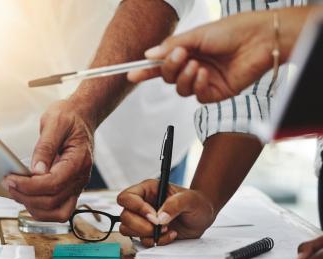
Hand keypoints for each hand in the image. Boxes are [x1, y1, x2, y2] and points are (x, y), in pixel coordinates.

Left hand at [2, 100, 93, 221]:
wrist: (81, 118)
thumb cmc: (68, 118)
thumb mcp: (55, 123)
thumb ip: (46, 147)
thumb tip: (36, 171)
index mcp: (79, 161)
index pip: (53, 184)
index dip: (29, 186)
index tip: (10, 179)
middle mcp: (80, 178)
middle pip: (52, 201)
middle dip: (26, 196)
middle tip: (7, 183)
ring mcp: (76, 186)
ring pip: (57, 213)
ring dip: (33, 207)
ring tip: (15, 192)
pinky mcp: (70, 190)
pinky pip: (57, 210)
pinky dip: (40, 209)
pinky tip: (26, 197)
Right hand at [117, 179, 216, 246]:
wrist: (202, 217)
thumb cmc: (196, 202)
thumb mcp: (190, 200)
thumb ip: (175, 205)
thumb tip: (159, 218)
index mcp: (147, 190)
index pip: (127, 197)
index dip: (136, 208)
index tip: (153, 216)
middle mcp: (141, 204)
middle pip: (124, 216)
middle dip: (141, 225)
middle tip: (159, 227)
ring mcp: (143, 220)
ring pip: (127, 230)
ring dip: (146, 234)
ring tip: (166, 230)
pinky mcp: (148, 233)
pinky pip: (142, 241)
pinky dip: (156, 241)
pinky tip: (170, 235)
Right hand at [127, 11, 276, 101]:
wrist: (261, 39)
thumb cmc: (233, 30)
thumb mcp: (197, 35)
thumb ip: (172, 46)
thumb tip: (149, 55)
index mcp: (188, 51)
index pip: (162, 63)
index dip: (146, 70)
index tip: (131, 73)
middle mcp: (194, 66)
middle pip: (167, 77)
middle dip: (167, 69)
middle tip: (178, 56)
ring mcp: (205, 80)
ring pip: (180, 89)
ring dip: (183, 77)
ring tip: (196, 64)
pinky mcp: (217, 92)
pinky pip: (197, 95)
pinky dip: (197, 85)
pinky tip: (204, 74)